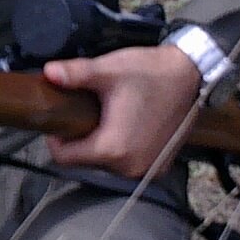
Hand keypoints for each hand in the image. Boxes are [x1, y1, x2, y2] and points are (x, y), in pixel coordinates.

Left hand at [40, 45, 202, 179]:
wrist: (190, 74)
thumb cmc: (150, 72)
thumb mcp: (108, 70)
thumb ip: (75, 74)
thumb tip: (48, 73)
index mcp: (113, 149)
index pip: (65, 158)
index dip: (56, 138)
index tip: (61, 118)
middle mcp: (130, 167)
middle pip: (86, 160)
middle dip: (81, 139)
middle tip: (86, 112)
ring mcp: (147, 169)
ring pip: (106, 163)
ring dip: (102, 144)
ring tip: (107, 117)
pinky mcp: (159, 166)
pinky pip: (128, 163)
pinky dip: (123, 148)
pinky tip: (127, 125)